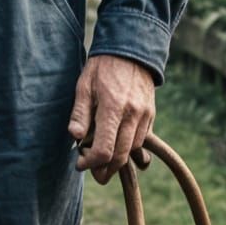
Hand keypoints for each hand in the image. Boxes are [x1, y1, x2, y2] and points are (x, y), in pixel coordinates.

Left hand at [68, 54, 155, 183]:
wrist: (131, 51)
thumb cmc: (102, 68)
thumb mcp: (84, 86)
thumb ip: (80, 114)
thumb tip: (75, 137)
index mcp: (113, 107)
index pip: (105, 149)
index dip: (91, 162)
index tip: (80, 163)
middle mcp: (133, 114)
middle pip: (121, 156)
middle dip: (106, 170)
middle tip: (93, 173)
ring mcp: (145, 115)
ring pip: (133, 150)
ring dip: (118, 160)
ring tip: (103, 161)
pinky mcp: (151, 115)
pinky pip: (141, 140)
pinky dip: (129, 148)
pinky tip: (117, 147)